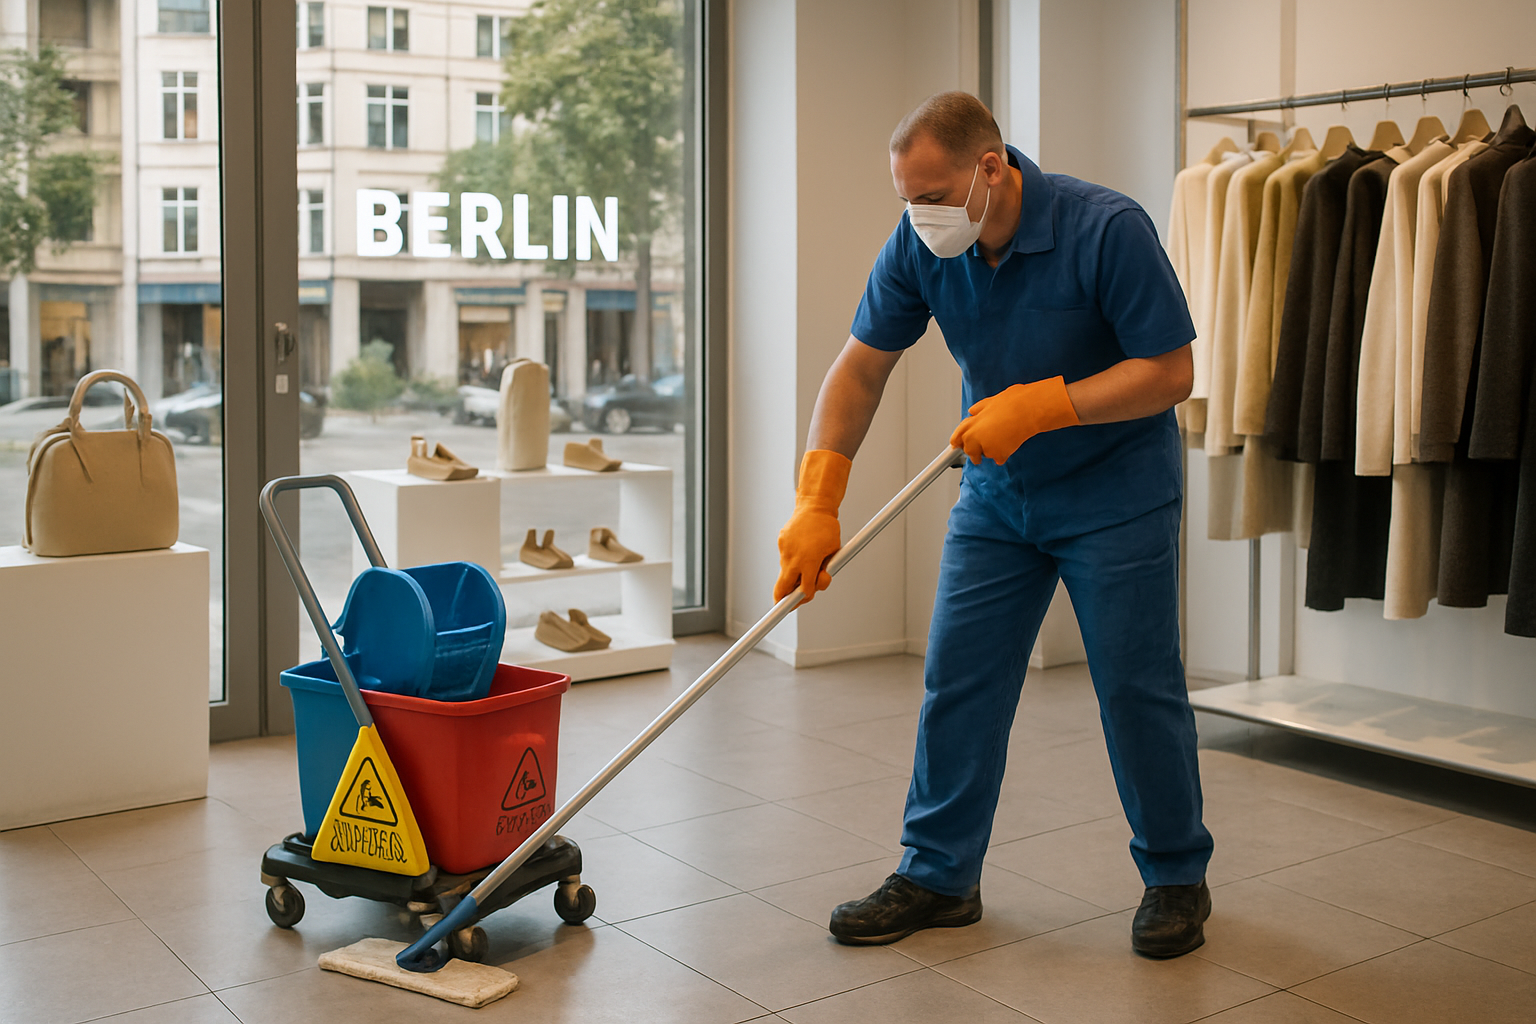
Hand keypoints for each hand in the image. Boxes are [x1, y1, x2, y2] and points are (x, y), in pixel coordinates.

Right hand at [773, 449, 851, 603]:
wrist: (815, 506)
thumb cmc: (828, 529)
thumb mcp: (833, 552)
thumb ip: (824, 570)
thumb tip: (814, 584)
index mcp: (809, 562)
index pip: (804, 590)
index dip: (804, 598)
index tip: (800, 603)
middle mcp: (794, 559)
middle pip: (782, 589)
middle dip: (782, 600)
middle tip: (785, 605)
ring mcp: (785, 551)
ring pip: (784, 573)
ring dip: (792, 577)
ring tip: (805, 567)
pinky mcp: (781, 543)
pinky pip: (785, 558)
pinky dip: (792, 561)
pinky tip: (801, 550)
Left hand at [949, 376, 1078, 464]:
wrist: (1030, 409)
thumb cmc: (1014, 402)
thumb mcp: (991, 402)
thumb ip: (979, 410)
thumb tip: (972, 412)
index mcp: (971, 423)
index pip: (957, 437)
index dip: (958, 441)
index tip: (956, 445)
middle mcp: (975, 437)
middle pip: (969, 450)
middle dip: (975, 449)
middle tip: (988, 442)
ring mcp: (987, 447)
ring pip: (985, 454)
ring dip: (991, 449)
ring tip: (1005, 435)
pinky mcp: (999, 455)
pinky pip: (998, 458)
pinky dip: (1003, 453)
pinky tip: (1011, 440)